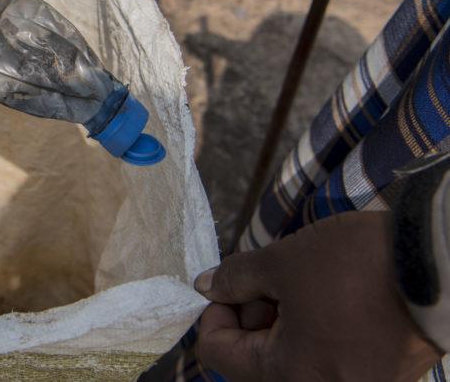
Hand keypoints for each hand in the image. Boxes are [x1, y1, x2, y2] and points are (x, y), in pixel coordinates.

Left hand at [195, 212, 440, 380]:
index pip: (217, 353)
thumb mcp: (282, 262)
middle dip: (252, 315)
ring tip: (301, 283)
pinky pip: (325, 357)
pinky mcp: (379, 376)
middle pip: (254, 359)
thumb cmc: (358, 267)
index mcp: (289, 376)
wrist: (439, 269)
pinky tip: (326, 296)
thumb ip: (237, 277)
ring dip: (282, 320)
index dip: (216, 312)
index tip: (230, 283)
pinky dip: (313, 328)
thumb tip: (207, 286)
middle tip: (270, 279)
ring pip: (290, 356)